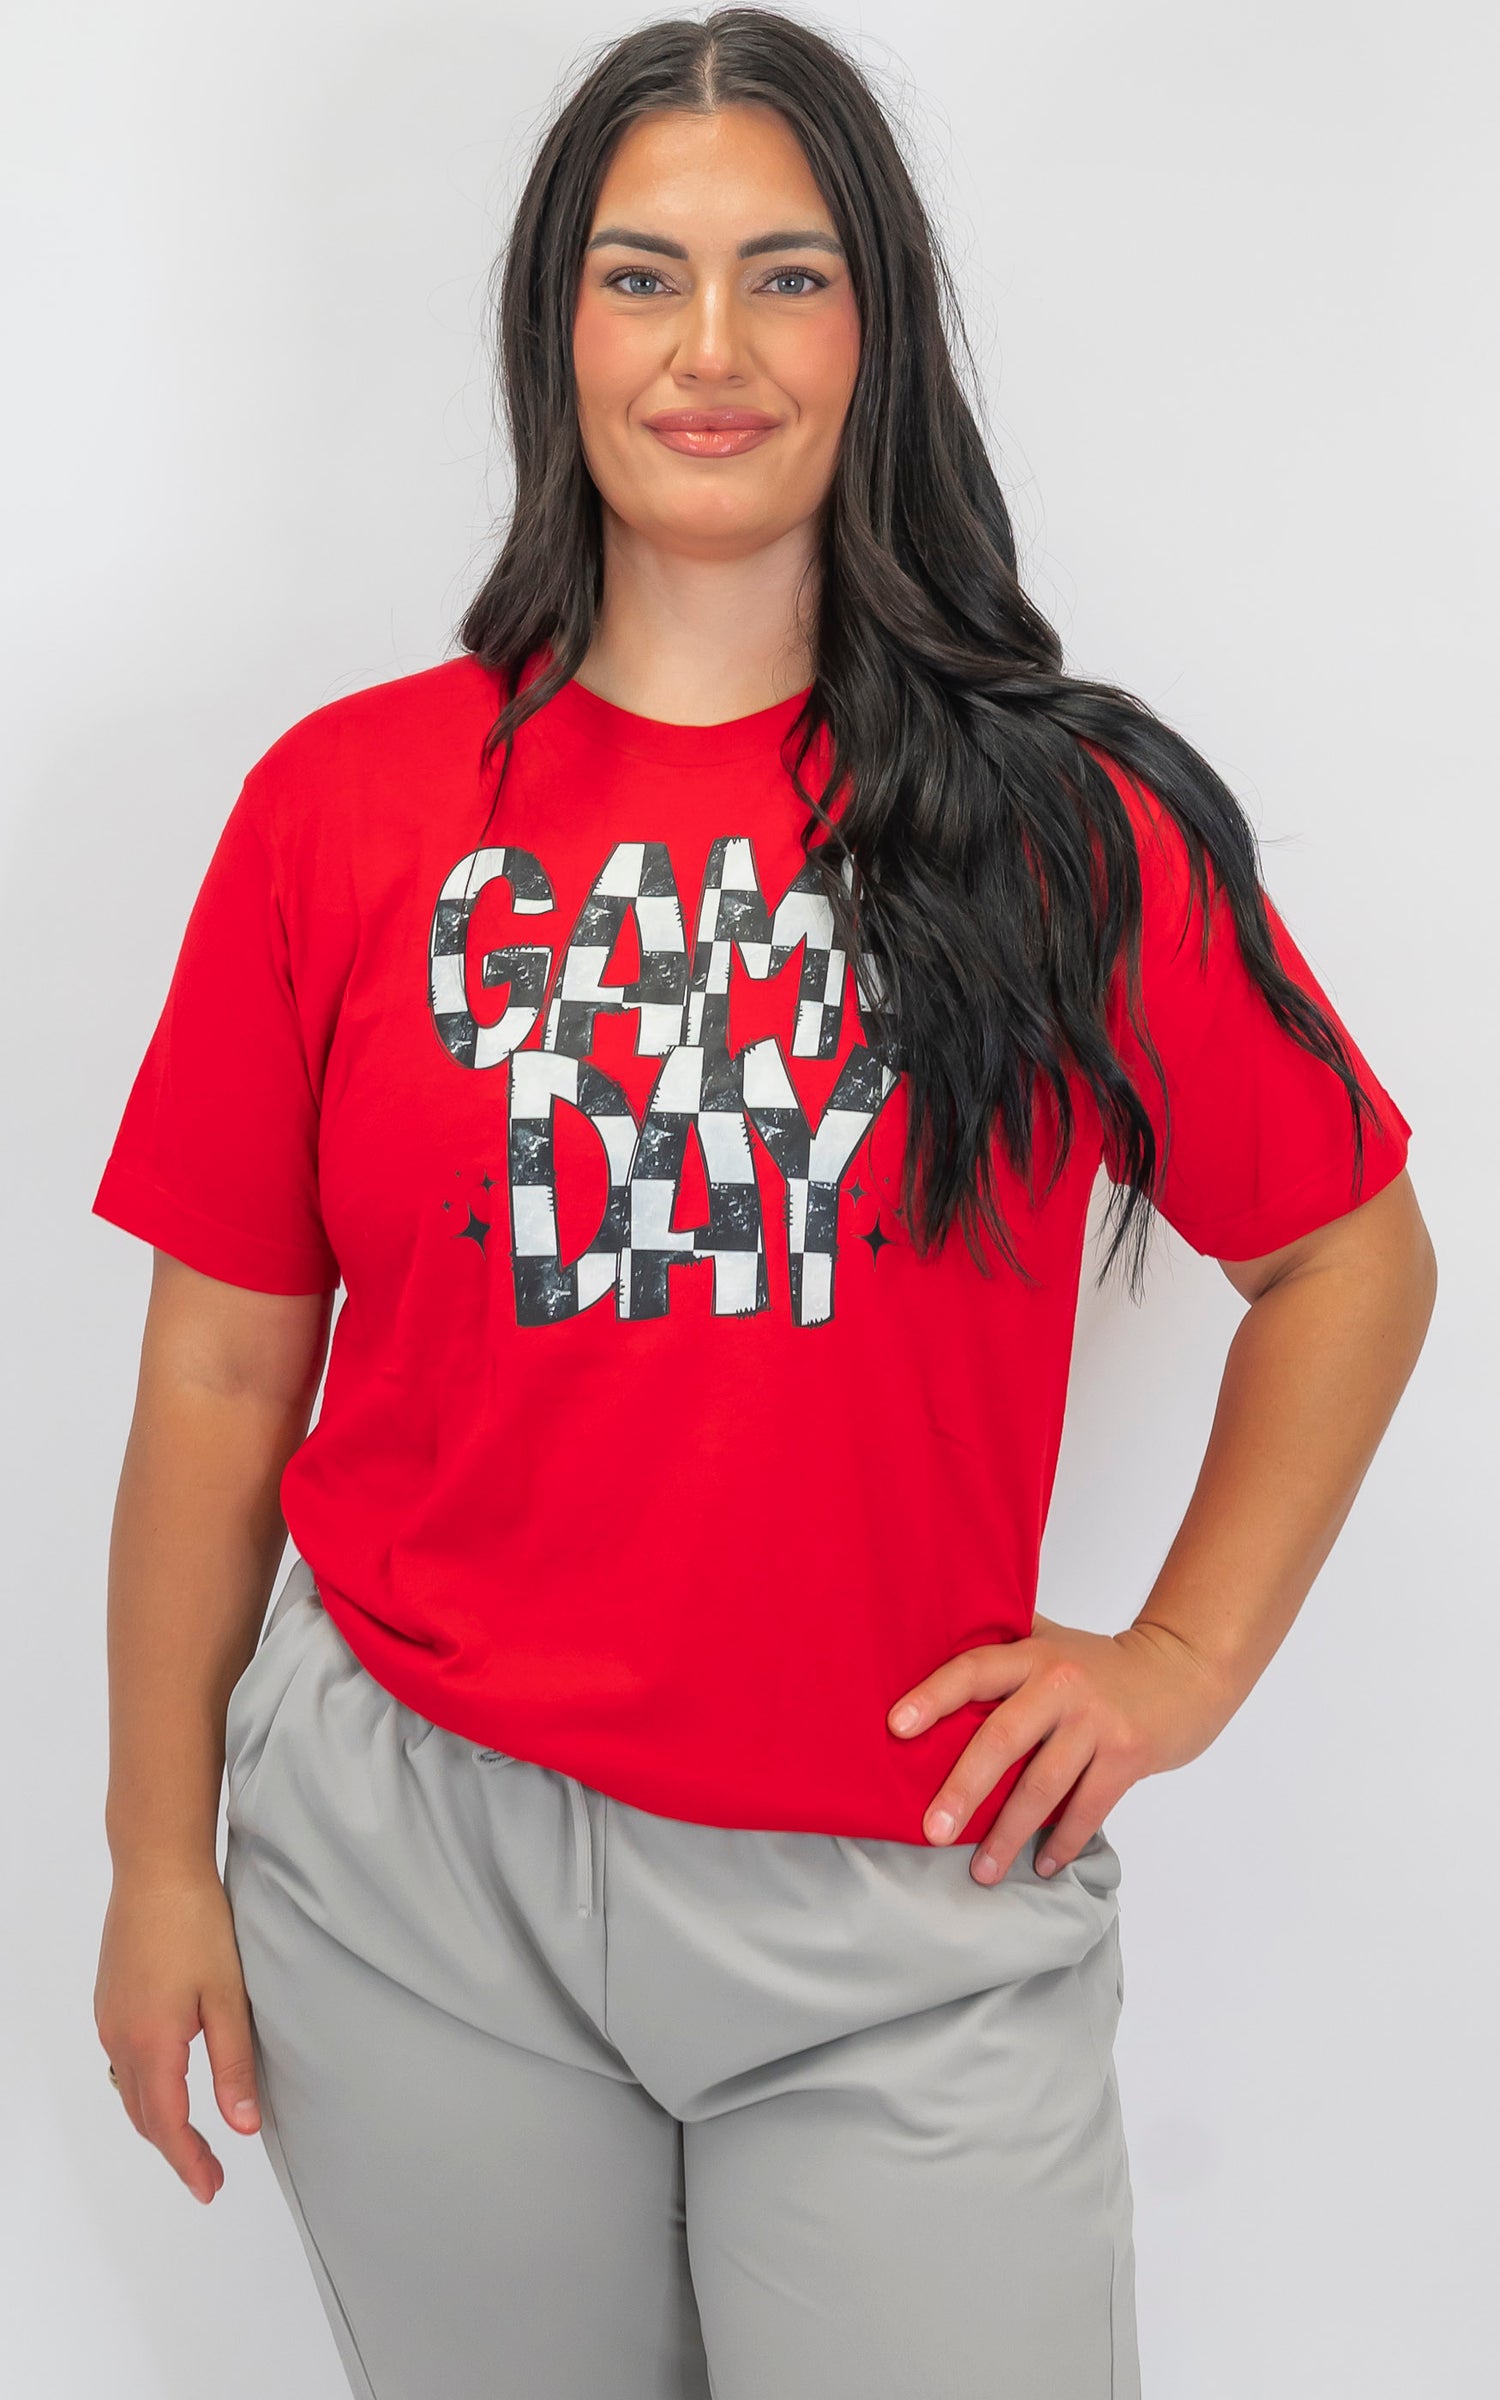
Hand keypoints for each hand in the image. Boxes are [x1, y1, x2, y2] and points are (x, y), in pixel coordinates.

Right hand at [94, 1865, 261, 2204]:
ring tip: (190, 2140)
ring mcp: (109, 2019)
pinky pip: (122, 2062)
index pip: (168, 2124)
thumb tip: (243, 2125)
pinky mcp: (109, 2001)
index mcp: (151, 2043)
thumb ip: (234, 2064)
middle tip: (207, 2174)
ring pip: (129, 2090)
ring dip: (158, 2121)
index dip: (189, 2162)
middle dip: (175, 2150)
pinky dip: (145, 2088)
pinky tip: (167, 2084)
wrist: (155, 1868)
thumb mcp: (227, 1996)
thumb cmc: (195, 1924)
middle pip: (143, 2115)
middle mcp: (120, 2038)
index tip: (210, 2188)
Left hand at [888, 1613, 1234, 1884]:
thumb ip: (1002, 1643)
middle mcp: (1061, 1684)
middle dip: (963, 1789)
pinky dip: (1063, 1842)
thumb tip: (925, 1646)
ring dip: (1009, 1834)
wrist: (1182, 1670)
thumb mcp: (1049, 1639)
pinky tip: (1041, 1866)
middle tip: (931, 1831)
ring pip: (1043, 1786)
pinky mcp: (1128, 1756)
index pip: (973, 1670)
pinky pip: (1088, 1808)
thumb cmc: (1099, 1663)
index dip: (933, 1696)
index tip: (896, 1728)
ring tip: (982, 1872)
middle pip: (1002, 1738)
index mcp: (1032, 1653)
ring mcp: (1096, 1722)